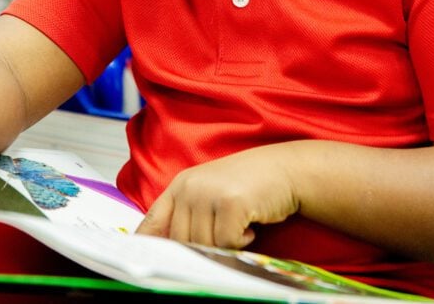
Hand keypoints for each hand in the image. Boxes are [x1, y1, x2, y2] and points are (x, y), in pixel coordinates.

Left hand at [135, 144, 299, 248]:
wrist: (285, 170)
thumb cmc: (249, 187)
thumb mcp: (210, 195)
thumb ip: (188, 217)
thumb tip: (168, 253)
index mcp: (180, 185)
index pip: (153, 222)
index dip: (148, 246)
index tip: (147, 264)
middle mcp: (189, 187)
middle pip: (182, 242)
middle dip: (204, 248)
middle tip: (225, 236)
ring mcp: (208, 193)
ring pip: (205, 245)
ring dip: (225, 244)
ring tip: (240, 224)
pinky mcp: (229, 203)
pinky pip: (227, 242)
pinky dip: (242, 241)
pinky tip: (251, 223)